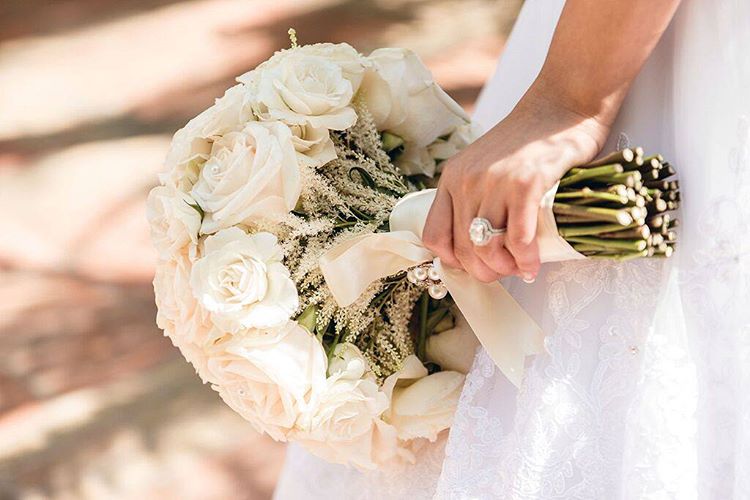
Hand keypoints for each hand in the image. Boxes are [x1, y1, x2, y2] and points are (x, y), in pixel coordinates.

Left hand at [422, 90, 608, 282]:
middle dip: (484, 272)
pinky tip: (534, 264)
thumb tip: (479, 248)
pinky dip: (526, 260)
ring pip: (487, 249)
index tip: (475, 265)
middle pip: (462, 249)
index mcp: (452, 177)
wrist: (563, 104)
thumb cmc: (530, 141)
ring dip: (505, 269)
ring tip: (520, 269)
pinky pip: (518, 240)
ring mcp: (494, 182)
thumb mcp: (486, 165)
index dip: (453, 261)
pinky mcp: (525, 184)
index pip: (434, 236)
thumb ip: (477, 197)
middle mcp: (466, 180)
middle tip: (505, 272)